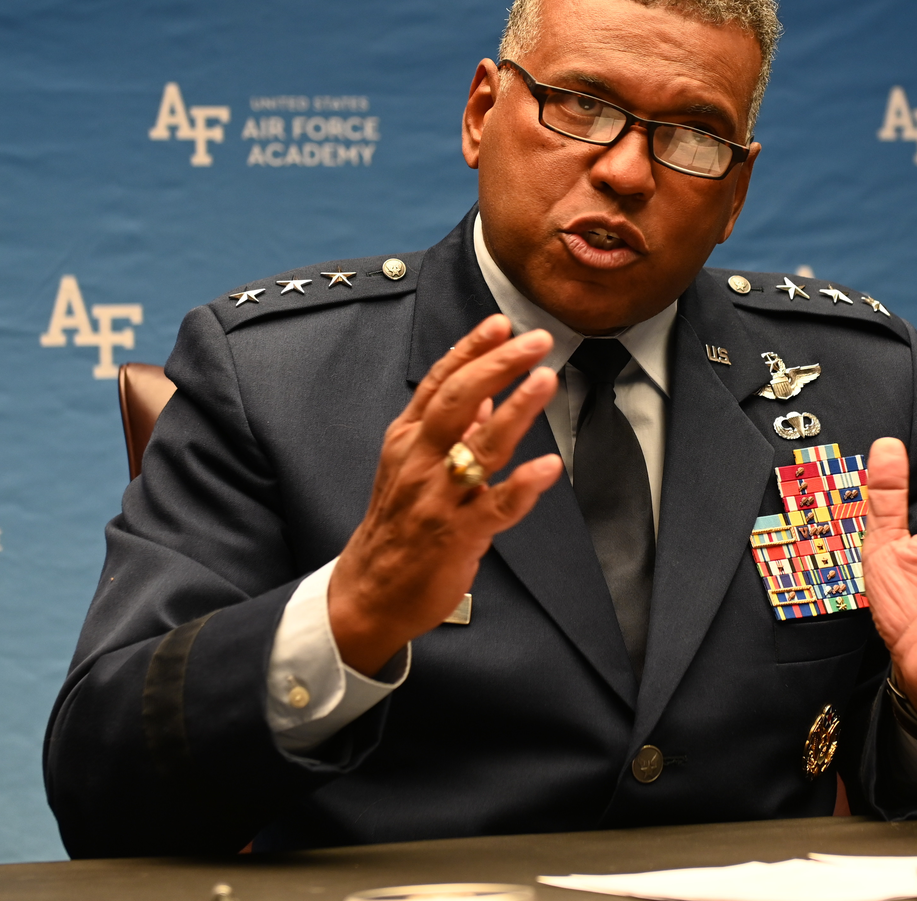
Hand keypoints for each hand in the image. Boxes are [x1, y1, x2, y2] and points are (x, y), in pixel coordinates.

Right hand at [328, 315, 562, 674]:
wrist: (368, 592)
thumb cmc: (396, 525)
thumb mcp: (412, 467)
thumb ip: (450, 430)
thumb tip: (488, 395)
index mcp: (407, 440)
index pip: (439, 382)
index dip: (471, 350)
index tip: (501, 323)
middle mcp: (419, 462)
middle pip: (457, 401)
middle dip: (497, 365)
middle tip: (534, 341)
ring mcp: (438, 498)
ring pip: (480, 447)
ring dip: (517, 411)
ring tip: (545, 380)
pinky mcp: (458, 535)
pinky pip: (495, 507)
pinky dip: (523, 486)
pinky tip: (548, 467)